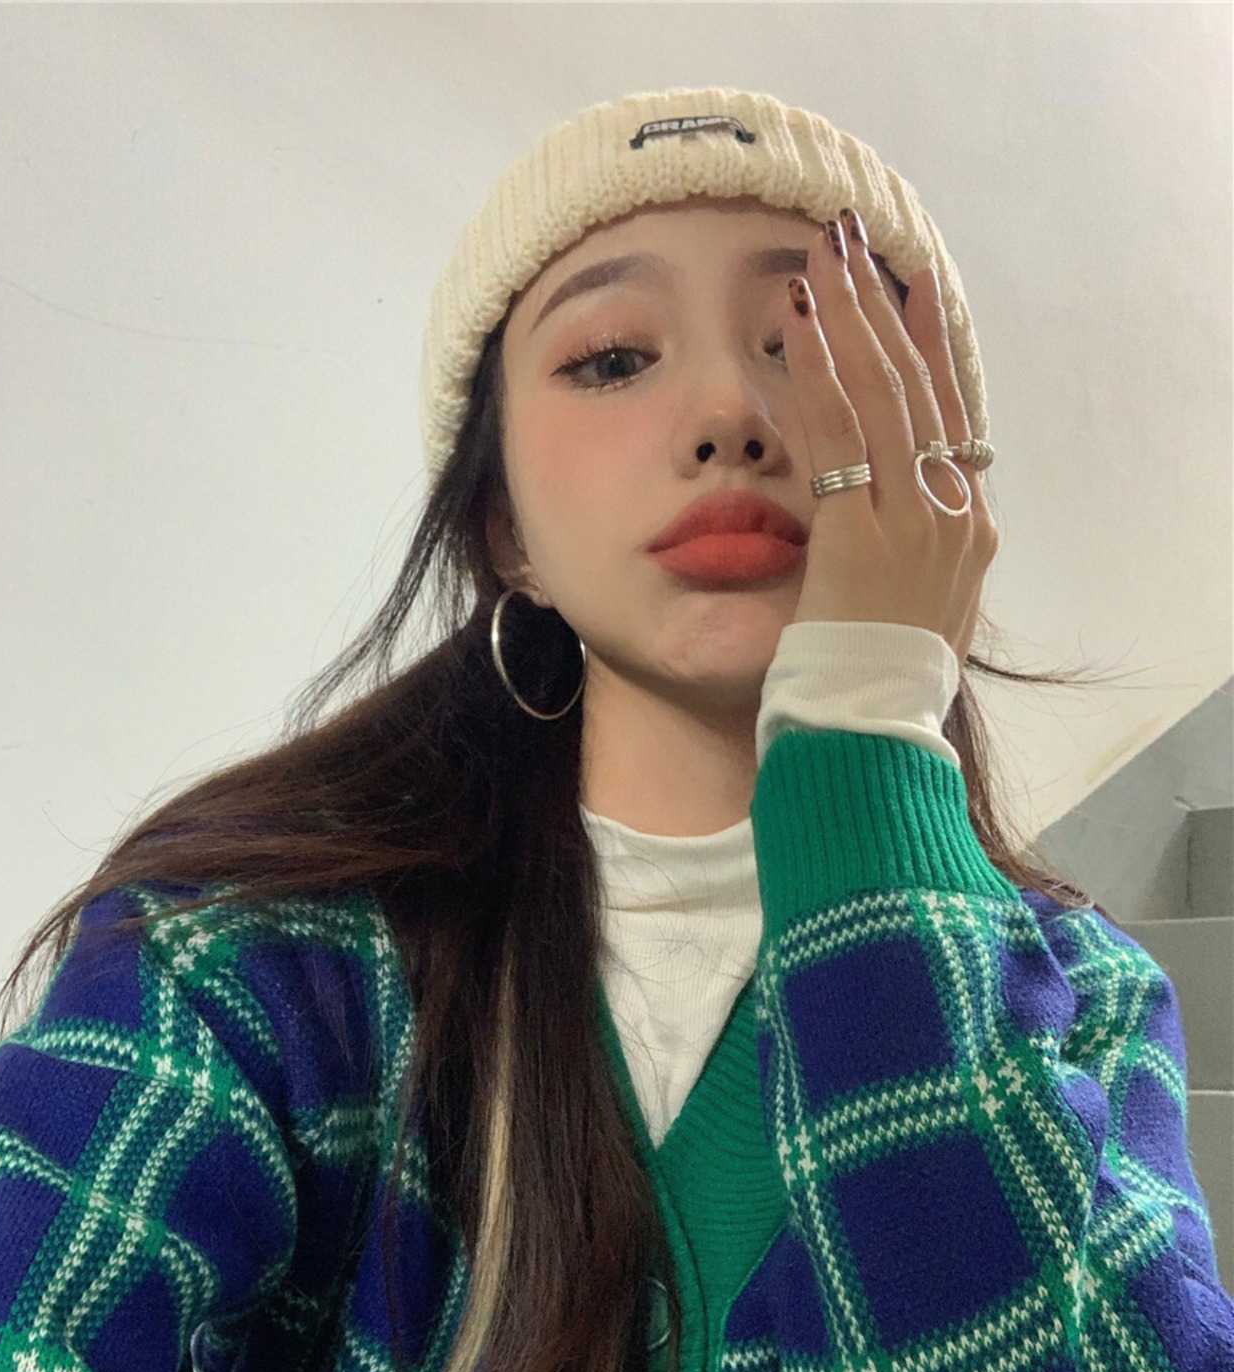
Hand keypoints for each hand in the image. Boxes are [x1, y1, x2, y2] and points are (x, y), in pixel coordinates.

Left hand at [782, 215, 997, 668]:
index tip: (910, 282)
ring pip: (883, 397)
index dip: (928, 341)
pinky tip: (796, 323)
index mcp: (967, 528)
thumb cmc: (873, 683)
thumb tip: (870, 512)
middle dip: (880, 307)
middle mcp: (953, 515)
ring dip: (848, 318)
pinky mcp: (863, 537)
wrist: (871, 738)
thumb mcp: (904, 604)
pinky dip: (817, 374)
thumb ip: (895, 547)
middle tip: (851, 241)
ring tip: (820, 254)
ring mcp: (914, 524)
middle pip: (918, 388)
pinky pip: (839, 438)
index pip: (950, 412)